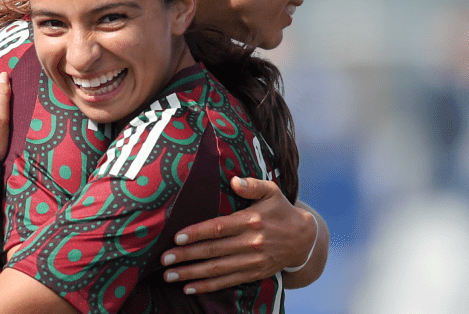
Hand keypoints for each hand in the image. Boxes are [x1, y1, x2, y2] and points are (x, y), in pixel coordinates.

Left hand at [159, 177, 315, 292]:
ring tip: (169, 276)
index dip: (197, 233)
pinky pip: (228, 282)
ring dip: (192, 274)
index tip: (177, 237)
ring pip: (217, 269)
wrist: (304, 239)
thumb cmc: (281, 211)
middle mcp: (251, 243)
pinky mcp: (254, 274)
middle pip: (214, 251)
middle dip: (186, 256)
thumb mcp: (272, 191)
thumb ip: (252, 185)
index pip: (219, 228)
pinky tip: (189, 287)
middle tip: (164, 260)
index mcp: (251, 221)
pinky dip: (208, 286)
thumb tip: (234, 180)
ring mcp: (253, 261)